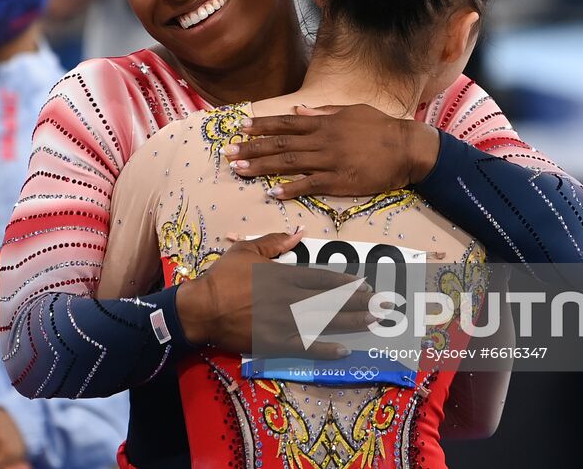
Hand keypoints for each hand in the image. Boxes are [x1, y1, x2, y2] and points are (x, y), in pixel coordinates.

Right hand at [175, 229, 373, 357]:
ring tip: (372, 321)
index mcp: (282, 276)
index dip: (344, 283)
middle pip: (329, 301)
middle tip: (380, 305)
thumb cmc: (223, 276)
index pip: (321, 279)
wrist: (202, 308)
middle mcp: (288, 299)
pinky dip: (325, 349)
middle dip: (357, 302)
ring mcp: (283, 322)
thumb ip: (275, 242)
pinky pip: (305, 346)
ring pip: (323, 322)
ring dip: (350, 322)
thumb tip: (299, 233)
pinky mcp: (274, 342)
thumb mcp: (247, 250)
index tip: (363, 285)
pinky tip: (344, 350)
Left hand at [227, 104, 441, 197]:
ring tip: (239, 171)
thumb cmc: (381, 128)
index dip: (261, 125)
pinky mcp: (339, 181)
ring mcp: (329, 161)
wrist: (406, 148)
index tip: (240, 128)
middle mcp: (322, 140)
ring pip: (289, 164)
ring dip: (261, 167)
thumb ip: (323, 112)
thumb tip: (298, 109)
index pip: (285, 123)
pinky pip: (309, 185)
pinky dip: (289, 188)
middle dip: (251, 148)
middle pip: (280, 144)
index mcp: (324, 123)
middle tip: (228, 153)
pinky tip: (272, 192)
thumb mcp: (351, 111)